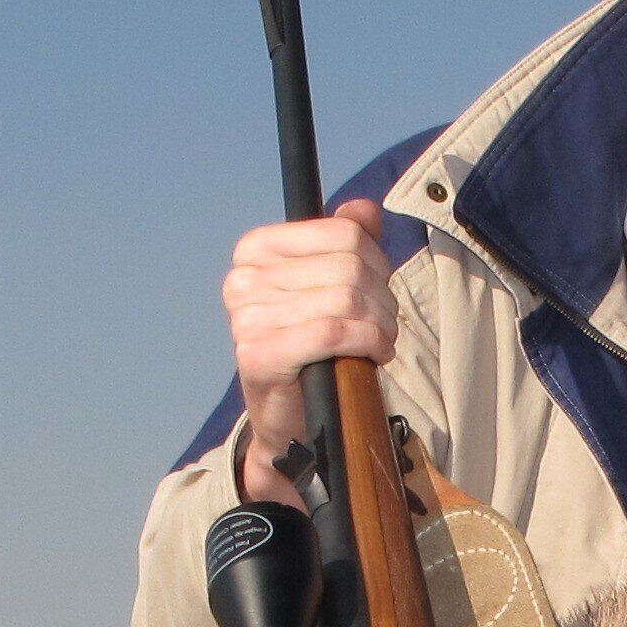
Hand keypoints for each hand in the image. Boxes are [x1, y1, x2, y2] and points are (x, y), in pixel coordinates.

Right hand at [224, 195, 393, 507]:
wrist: (289, 417)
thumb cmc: (313, 348)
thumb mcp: (330, 286)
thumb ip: (346, 241)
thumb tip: (363, 208)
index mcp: (256, 249)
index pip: (343, 232)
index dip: (376, 261)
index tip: (377, 289)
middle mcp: (243, 278)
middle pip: (350, 265)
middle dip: (382, 297)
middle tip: (383, 324)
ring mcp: (246, 317)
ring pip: (347, 299)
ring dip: (380, 324)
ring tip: (379, 341)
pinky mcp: (258, 354)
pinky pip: (334, 332)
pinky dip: (367, 342)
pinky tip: (372, 355)